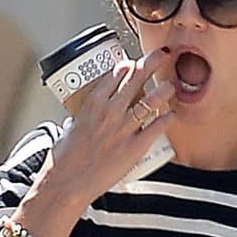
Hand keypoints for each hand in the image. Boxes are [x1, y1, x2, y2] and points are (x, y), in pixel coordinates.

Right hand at [47, 52, 174, 205]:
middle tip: (162, 55)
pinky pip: (156, 128)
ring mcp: (124, 128)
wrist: (68, 181)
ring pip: (151, 101)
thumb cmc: (65, 157)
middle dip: (152, 61)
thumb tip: (85, 117)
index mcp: (93, 102)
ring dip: (164, 90)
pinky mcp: (134, 147)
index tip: (136, 62)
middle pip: (136, 77)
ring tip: (171, 86)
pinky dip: (166, 119)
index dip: (130, 64)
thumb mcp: (70, 126)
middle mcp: (111, 110)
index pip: (117, 72)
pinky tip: (172, 114)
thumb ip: (83, 118)